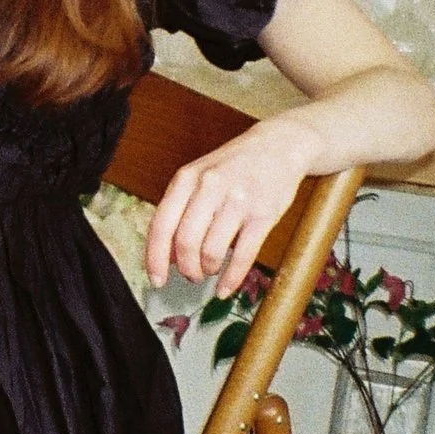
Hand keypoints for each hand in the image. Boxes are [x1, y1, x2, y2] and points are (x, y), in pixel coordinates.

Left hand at [147, 121, 314, 297]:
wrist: (279, 145)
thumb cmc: (234, 166)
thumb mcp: (200, 178)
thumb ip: (181, 212)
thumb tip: (167, 257)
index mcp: (187, 178)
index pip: (162, 225)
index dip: (155, 258)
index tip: (156, 279)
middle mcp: (210, 187)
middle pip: (186, 242)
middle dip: (186, 268)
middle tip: (191, 275)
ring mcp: (238, 200)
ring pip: (212, 251)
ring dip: (207, 270)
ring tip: (209, 269)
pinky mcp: (263, 214)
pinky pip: (242, 256)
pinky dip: (230, 279)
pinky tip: (225, 288)